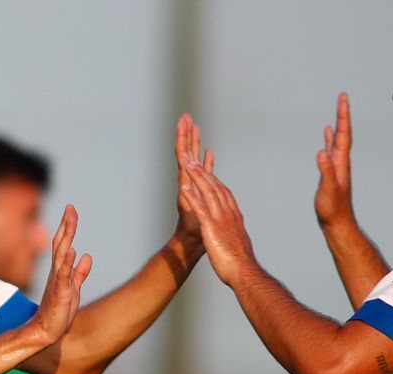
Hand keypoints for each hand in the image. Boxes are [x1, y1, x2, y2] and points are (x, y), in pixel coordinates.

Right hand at [28, 204, 91, 344]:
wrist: (45, 331)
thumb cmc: (58, 312)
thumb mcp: (73, 289)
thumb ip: (79, 273)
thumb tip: (87, 256)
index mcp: (59, 271)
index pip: (63, 244)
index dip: (67, 227)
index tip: (72, 211)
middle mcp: (56, 272)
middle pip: (61, 244)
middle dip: (66, 225)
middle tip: (71, 208)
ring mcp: (57, 281)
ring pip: (61, 254)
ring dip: (66, 237)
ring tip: (71, 221)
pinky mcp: (60, 292)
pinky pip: (63, 275)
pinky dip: (67, 262)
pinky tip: (72, 250)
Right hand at [175, 113, 215, 244]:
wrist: (193, 238)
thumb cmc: (199, 219)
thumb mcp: (206, 192)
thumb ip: (206, 173)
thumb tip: (208, 155)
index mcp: (193, 178)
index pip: (191, 153)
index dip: (191, 137)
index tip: (190, 121)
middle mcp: (188, 180)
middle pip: (187, 152)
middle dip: (186, 134)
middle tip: (185, 116)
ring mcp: (187, 187)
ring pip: (186, 160)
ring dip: (186, 142)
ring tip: (185, 125)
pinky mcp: (187, 196)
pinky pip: (188, 176)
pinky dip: (192, 164)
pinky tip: (197, 151)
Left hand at [179, 163, 253, 286]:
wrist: (243, 272)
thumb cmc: (240, 263)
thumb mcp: (238, 245)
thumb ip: (235, 237)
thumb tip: (235, 239)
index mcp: (234, 218)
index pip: (224, 194)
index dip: (215, 182)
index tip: (207, 172)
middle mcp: (228, 215)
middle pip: (216, 188)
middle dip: (204, 173)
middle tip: (194, 161)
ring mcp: (220, 220)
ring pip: (208, 192)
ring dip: (197, 177)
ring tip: (188, 164)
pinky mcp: (211, 228)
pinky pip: (200, 208)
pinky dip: (192, 196)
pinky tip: (185, 187)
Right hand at [314, 92, 357, 229]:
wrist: (337, 222)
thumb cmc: (333, 208)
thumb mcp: (328, 189)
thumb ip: (326, 171)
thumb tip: (322, 152)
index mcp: (341, 162)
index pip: (343, 133)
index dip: (343, 115)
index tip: (343, 98)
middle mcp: (341, 161)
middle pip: (343, 132)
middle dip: (342, 114)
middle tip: (342, 97)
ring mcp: (336, 166)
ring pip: (338, 140)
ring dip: (338, 124)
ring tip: (338, 111)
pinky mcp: (331, 172)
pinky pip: (331, 149)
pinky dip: (329, 139)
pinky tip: (327, 134)